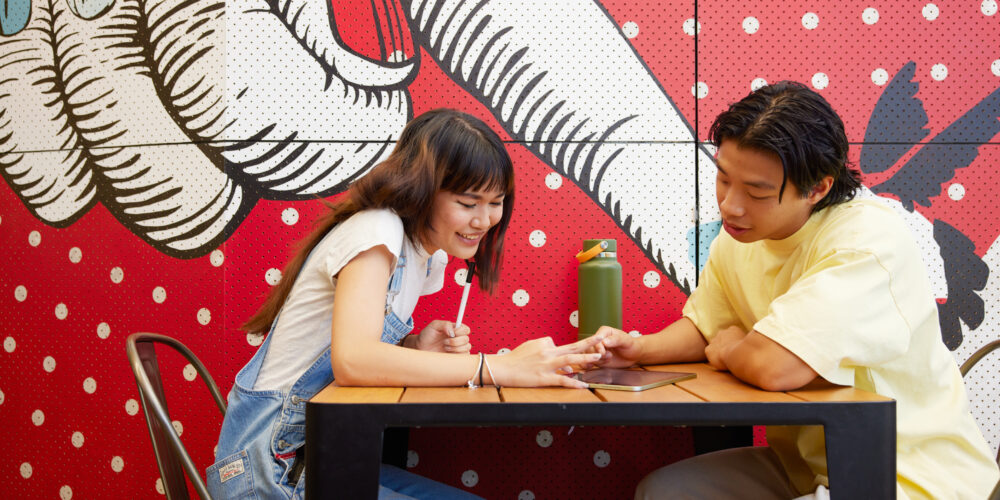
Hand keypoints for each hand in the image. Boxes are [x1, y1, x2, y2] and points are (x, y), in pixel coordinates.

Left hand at [407, 320, 471, 353]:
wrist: (420, 348)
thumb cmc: (426, 336)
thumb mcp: (434, 325)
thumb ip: (445, 324)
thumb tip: (453, 331)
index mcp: (454, 330)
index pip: (466, 329)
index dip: (460, 331)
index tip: (452, 333)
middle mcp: (457, 338)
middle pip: (466, 339)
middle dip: (455, 341)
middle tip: (444, 342)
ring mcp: (457, 348)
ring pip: (467, 348)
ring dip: (455, 348)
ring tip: (444, 347)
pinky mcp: (456, 357)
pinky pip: (464, 356)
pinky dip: (456, 354)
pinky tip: (447, 353)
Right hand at [489, 334, 608, 387]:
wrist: (501, 368)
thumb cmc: (515, 358)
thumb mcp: (530, 347)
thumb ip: (545, 349)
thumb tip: (562, 358)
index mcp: (545, 345)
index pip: (562, 345)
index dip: (568, 351)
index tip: (572, 357)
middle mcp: (548, 353)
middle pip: (572, 347)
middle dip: (589, 342)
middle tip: (603, 337)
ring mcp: (546, 366)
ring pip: (570, 360)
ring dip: (586, 358)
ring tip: (599, 357)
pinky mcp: (543, 378)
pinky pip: (562, 381)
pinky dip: (574, 383)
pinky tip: (584, 385)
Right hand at [593, 326, 642, 367]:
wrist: (634, 356)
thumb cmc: (631, 345)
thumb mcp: (626, 341)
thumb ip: (616, 340)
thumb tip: (604, 342)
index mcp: (604, 332)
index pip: (595, 339)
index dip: (598, 347)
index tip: (604, 352)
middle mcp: (598, 340)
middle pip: (589, 347)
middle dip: (597, 355)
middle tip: (609, 356)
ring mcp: (597, 350)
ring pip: (589, 356)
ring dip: (598, 360)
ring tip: (609, 359)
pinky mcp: (597, 358)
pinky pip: (591, 362)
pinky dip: (596, 364)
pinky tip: (604, 363)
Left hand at [704, 325, 747, 370]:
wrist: (737, 355)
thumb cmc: (747, 350)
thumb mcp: (750, 342)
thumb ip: (746, 341)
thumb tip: (750, 344)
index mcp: (733, 329)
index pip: (731, 335)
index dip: (733, 342)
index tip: (736, 349)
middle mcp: (722, 332)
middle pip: (722, 339)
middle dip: (725, 345)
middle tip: (730, 354)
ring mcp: (714, 340)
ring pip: (715, 346)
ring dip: (718, 351)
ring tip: (725, 359)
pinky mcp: (708, 349)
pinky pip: (710, 353)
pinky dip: (713, 357)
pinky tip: (720, 361)